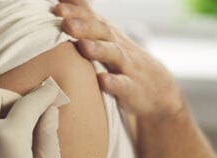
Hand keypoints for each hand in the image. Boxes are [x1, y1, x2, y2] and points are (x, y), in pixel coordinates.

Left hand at [55, 0, 184, 120]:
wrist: (159, 90)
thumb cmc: (123, 60)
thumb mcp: (106, 37)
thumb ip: (86, 18)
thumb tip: (62, 0)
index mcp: (107, 34)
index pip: (91, 17)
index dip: (76, 11)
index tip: (57, 8)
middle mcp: (117, 46)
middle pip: (102, 31)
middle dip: (84, 26)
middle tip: (65, 22)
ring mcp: (126, 67)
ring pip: (114, 54)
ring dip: (99, 49)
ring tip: (84, 46)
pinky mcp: (132, 89)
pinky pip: (123, 85)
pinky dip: (113, 82)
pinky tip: (102, 80)